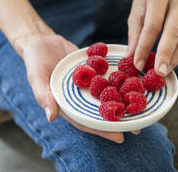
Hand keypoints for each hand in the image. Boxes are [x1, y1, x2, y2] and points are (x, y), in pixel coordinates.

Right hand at [17, 33, 132, 142]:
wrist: (40, 41)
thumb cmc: (34, 62)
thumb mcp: (36, 78)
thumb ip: (44, 96)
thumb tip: (51, 117)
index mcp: (67, 104)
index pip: (86, 121)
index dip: (102, 130)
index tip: (120, 136)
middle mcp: (80, 96)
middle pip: (101, 111)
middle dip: (119, 119)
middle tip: (139, 125)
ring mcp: (88, 83)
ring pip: (107, 94)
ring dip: (123, 99)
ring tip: (143, 104)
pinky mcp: (93, 69)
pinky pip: (107, 74)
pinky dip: (120, 76)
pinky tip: (135, 77)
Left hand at [127, 0, 177, 75]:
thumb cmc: (147, 2)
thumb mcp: (136, 14)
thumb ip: (135, 36)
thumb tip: (130, 59)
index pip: (153, 25)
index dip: (145, 47)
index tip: (138, 64)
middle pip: (174, 30)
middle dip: (166, 54)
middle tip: (158, 72)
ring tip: (167, 69)